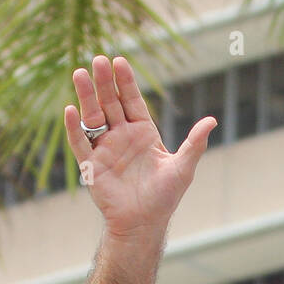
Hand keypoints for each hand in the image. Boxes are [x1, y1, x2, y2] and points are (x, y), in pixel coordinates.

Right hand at [65, 56, 215, 241]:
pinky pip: (79, 143)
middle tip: (99, 60)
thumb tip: (213, 120)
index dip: (126, 82)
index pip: (132, 101)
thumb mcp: (182, 168)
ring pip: (93, 117)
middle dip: (105, 83)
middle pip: (111, 103)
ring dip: (86, 96)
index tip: (120, 61)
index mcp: (143, 133)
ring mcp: (105, 148)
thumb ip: (195, 144)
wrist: (144, 223)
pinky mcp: (91, 164)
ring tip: (80, 74)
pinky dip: (74, 128)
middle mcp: (122, 136)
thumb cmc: (164, 197)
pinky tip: (70, 111)